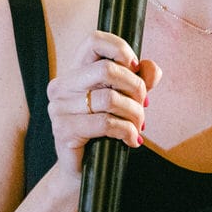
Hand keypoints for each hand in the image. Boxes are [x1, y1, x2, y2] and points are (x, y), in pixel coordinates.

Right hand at [44, 30, 160, 185]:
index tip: (135, 67)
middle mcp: (61, 86)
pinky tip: (132, 140)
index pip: (93, 41)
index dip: (120, 48)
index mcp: (74, 72)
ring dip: (134, 114)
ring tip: (139, 125)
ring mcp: (59, 109)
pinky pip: (105, 123)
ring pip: (110, 99)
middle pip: (106, 69)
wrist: (84, 171)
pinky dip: (127, 131)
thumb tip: (151, 69)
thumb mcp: (125, 101)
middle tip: (143, 104)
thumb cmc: (104, 132)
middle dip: (135, 87)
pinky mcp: (64, 130)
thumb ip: (139, 80)